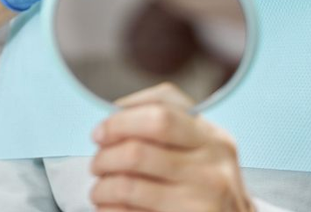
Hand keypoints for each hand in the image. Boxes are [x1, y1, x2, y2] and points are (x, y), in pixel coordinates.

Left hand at [90, 83, 254, 211]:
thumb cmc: (209, 188)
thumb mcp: (204, 153)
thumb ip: (171, 132)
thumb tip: (114, 120)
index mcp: (212, 137)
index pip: (162, 108)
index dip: (122, 117)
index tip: (102, 131)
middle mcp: (210, 163)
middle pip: (138, 148)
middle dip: (106, 154)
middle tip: (97, 162)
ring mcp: (201, 196)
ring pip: (128, 185)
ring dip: (103, 187)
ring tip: (100, 189)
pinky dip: (109, 209)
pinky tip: (108, 207)